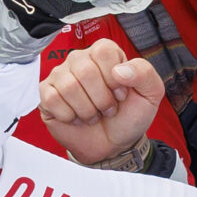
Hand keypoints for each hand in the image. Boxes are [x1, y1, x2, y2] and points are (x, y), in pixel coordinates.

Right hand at [40, 37, 164, 163]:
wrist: (114, 144)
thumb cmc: (129, 116)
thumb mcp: (150, 94)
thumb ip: (144, 74)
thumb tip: (119, 70)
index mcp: (104, 53)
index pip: (103, 51)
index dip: (114, 78)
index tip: (121, 94)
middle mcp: (79, 59)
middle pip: (85, 70)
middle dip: (102, 98)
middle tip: (108, 109)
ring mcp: (60, 75)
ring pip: (68, 86)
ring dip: (86, 110)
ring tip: (93, 114)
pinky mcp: (46, 94)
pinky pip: (52, 99)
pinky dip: (69, 116)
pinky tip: (76, 117)